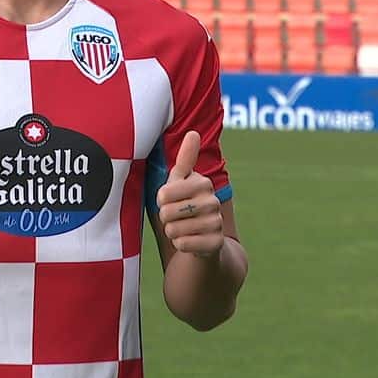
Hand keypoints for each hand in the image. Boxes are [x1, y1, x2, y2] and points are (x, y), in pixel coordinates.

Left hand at [156, 130, 223, 257]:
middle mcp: (213, 201)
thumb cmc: (186, 204)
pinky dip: (180, 245)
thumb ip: (186, 158)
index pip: (164, 194)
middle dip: (166, 218)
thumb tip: (193, 132)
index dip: (161, 201)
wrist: (204, 237)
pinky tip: (189, 241)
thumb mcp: (181, 181)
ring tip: (183, 228)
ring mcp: (216, 223)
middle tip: (176, 217)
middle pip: (167, 213)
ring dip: (172, 232)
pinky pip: (183, 244)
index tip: (170, 200)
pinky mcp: (216, 244)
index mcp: (203, 183)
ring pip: (173, 230)